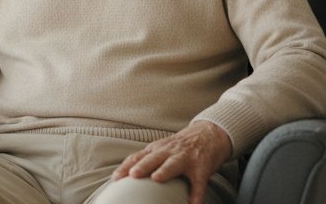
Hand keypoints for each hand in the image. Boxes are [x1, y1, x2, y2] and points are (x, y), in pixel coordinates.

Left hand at [112, 121, 232, 203]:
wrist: (210, 133)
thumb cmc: (181, 146)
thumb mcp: (162, 148)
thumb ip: (147, 159)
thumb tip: (127, 175)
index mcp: (158, 149)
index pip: (138, 157)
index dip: (126, 167)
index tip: (115, 178)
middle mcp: (170, 151)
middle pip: (153, 158)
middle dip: (142, 166)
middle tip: (132, 175)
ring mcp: (186, 158)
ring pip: (174, 164)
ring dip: (165, 171)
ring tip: (157, 179)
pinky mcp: (202, 167)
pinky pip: (199, 182)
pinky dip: (196, 194)